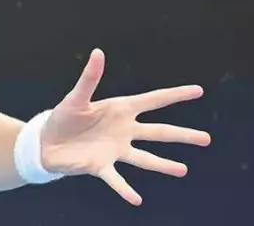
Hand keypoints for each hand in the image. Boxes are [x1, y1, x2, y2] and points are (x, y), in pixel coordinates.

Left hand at [39, 49, 211, 205]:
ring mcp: (115, 150)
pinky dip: (125, 189)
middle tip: (207, 139)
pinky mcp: (101, 166)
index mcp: (120, 109)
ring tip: (183, 170)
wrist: (46, 142)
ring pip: (145, 158)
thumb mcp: (76, 97)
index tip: (198, 90)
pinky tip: (136, 200)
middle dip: (182, 135)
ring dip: (163, 165)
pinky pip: (116, 179)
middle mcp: (123, 130)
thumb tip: (98, 52)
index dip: (175, 95)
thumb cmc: (63, 117)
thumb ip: (89, 78)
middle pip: (158, 132)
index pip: (153, 100)